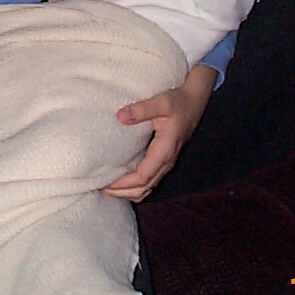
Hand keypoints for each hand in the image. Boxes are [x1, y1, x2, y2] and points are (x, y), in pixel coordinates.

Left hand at [103, 65, 216, 201]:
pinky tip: (121, 180)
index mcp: (165, 150)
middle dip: (121, 192)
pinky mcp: (164, 161)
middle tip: (99, 186)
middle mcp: (167, 162)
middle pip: (143, 188)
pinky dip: (135, 187)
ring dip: (128, 192)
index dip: (122, 183)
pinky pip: (150, 181)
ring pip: (147, 188)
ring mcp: (166, 163)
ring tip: (108, 187)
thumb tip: (120, 116)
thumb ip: (142, 109)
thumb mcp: (162, 102)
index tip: (104, 181)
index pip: (142, 177)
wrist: (194, 103)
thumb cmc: (179, 102)